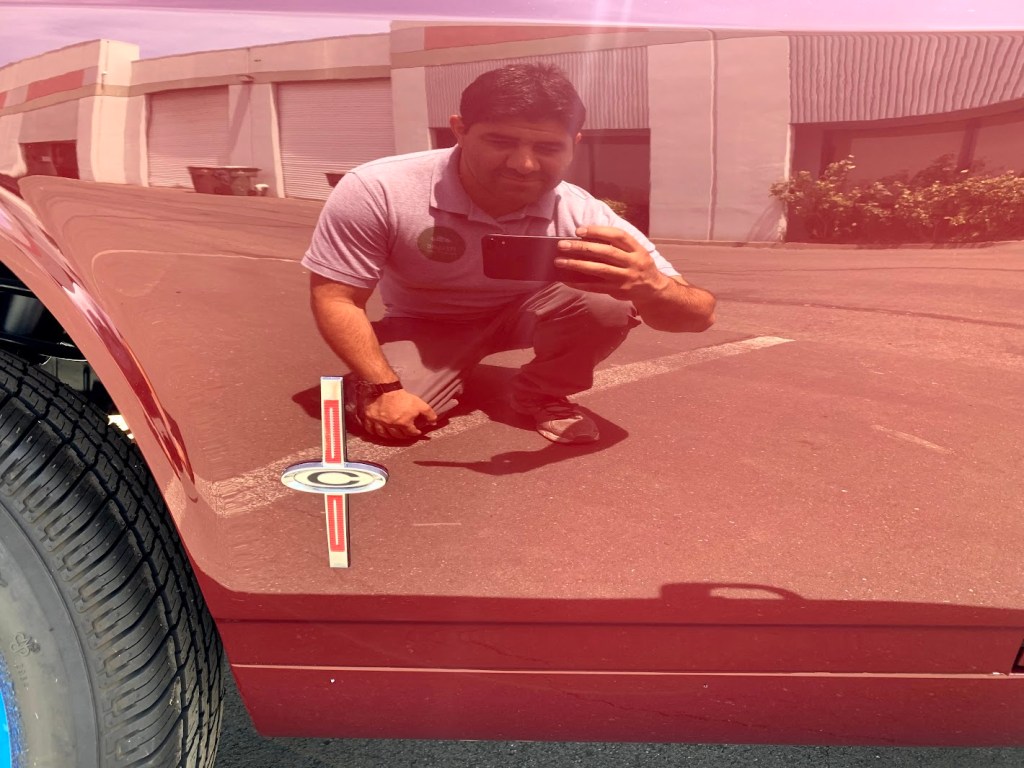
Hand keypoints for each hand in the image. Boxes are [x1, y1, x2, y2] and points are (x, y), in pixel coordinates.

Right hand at [362, 389, 436, 439]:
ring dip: (389, 436)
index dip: (416, 433)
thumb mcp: (420, 404)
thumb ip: (429, 414)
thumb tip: (434, 422)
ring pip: (384, 434)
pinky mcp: (370, 418)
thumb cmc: (403, 397)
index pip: (411, 432)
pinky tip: (376, 431)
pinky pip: (370, 428)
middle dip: (403, 436)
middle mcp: (391, 426)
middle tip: (405, 434)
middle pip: (397, 435)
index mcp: (403, 424)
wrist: (385, 388)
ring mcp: (380, 423)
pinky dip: (373, 431)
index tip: (417, 432)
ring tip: (392, 435)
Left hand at [554, 225, 672, 301]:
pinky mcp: (618, 291)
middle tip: (562, 245)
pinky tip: (567, 279)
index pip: (617, 236)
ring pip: (599, 269)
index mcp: (637, 248)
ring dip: (577, 265)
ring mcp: (626, 278)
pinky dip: (580, 283)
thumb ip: (617, 244)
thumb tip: (586, 239)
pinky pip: (596, 287)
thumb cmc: (638, 265)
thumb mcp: (636, 251)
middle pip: (605, 252)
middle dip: (582, 247)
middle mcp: (633, 262)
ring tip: (559, 261)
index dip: (598, 231)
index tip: (579, 230)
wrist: (653, 289)